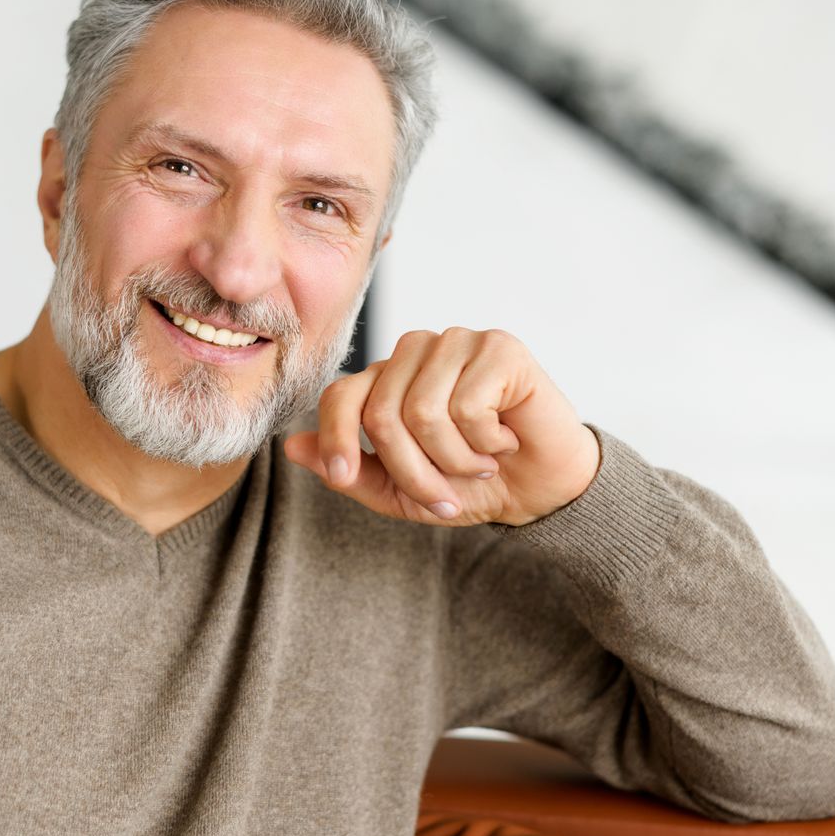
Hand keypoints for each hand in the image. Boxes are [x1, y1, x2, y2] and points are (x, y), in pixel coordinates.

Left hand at [284, 328, 600, 527]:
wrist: (542, 492)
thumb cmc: (472, 484)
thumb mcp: (399, 492)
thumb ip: (349, 471)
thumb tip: (292, 447)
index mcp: (389, 376)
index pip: (341, 394)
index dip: (336, 438)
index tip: (344, 475)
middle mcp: (418, 350)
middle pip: (382, 413)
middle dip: (414, 471)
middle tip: (448, 492)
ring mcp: (459, 343)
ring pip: (423, 412)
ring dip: (454, 460)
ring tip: (480, 463)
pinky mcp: (500, 348)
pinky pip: (467, 406)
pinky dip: (486, 441)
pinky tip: (505, 439)